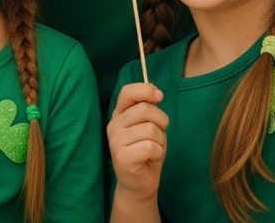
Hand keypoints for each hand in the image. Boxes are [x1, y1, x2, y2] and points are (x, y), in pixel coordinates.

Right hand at [108, 83, 167, 211]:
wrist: (139, 185)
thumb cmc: (147, 153)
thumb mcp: (149, 126)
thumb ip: (148, 109)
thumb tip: (156, 93)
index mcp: (119, 114)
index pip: (127, 92)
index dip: (145, 89)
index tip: (160, 96)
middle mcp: (113, 124)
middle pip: (145, 109)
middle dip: (161, 121)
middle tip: (158, 135)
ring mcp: (115, 140)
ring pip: (150, 129)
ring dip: (160, 141)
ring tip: (153, 149)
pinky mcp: (122, 157)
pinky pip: (151, 146)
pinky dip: (158, 153)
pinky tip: (150, 159)